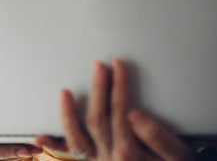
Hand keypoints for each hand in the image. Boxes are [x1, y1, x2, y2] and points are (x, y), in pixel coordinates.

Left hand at [34, 59, 194, 160]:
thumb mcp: (178, 155)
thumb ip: (158, 137)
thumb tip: (134, 115)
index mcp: (130, 153)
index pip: (120, 113)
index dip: (119, 87)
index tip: (119, 65)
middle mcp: (110, 159)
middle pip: (98, 120)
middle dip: (98, 90)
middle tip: (100, 66)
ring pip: (77, 140)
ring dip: (69, 115)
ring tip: (65, 92)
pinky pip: (71, 155)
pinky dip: (55, 146)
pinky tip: (38, 137)